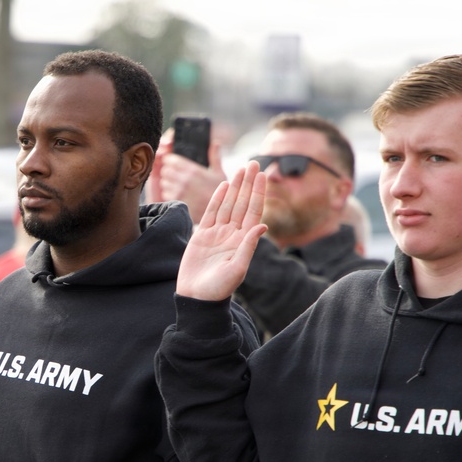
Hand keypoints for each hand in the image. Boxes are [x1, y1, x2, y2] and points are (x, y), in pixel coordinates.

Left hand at [149, 129, 226, 222]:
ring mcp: (179, 192)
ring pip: (164, 183)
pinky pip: (165, 194)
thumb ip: (214, 156)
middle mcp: (184, 180)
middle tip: (175, 175)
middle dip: (168, 171)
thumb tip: (216, 142)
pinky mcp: (176, 202)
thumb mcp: (219, 173)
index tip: (173, 163)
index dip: (170, 160)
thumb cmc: (220, 192)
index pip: (170, 159)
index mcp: (193, 170)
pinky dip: (169, 194)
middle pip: (165, 170)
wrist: (220, 212)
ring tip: (177, 185)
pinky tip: (178, 194)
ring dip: (168, 183)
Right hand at [177, 161, 267, 299]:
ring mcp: (217, 234)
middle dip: (248, 183)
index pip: (253, 211)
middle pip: (242, 203)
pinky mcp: (202, 236)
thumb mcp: (237, 269)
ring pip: (228, 205)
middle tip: (252, 163)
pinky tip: (224, 185)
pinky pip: (211, 213)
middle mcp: (232, 234)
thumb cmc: (218, 289)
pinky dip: (217, 199)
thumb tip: (262, 225)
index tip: (263, 174)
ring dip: (235, 187)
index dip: (258, 192)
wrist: (197, 298)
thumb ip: (248, 246)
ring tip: (240, 169)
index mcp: (244, 241)